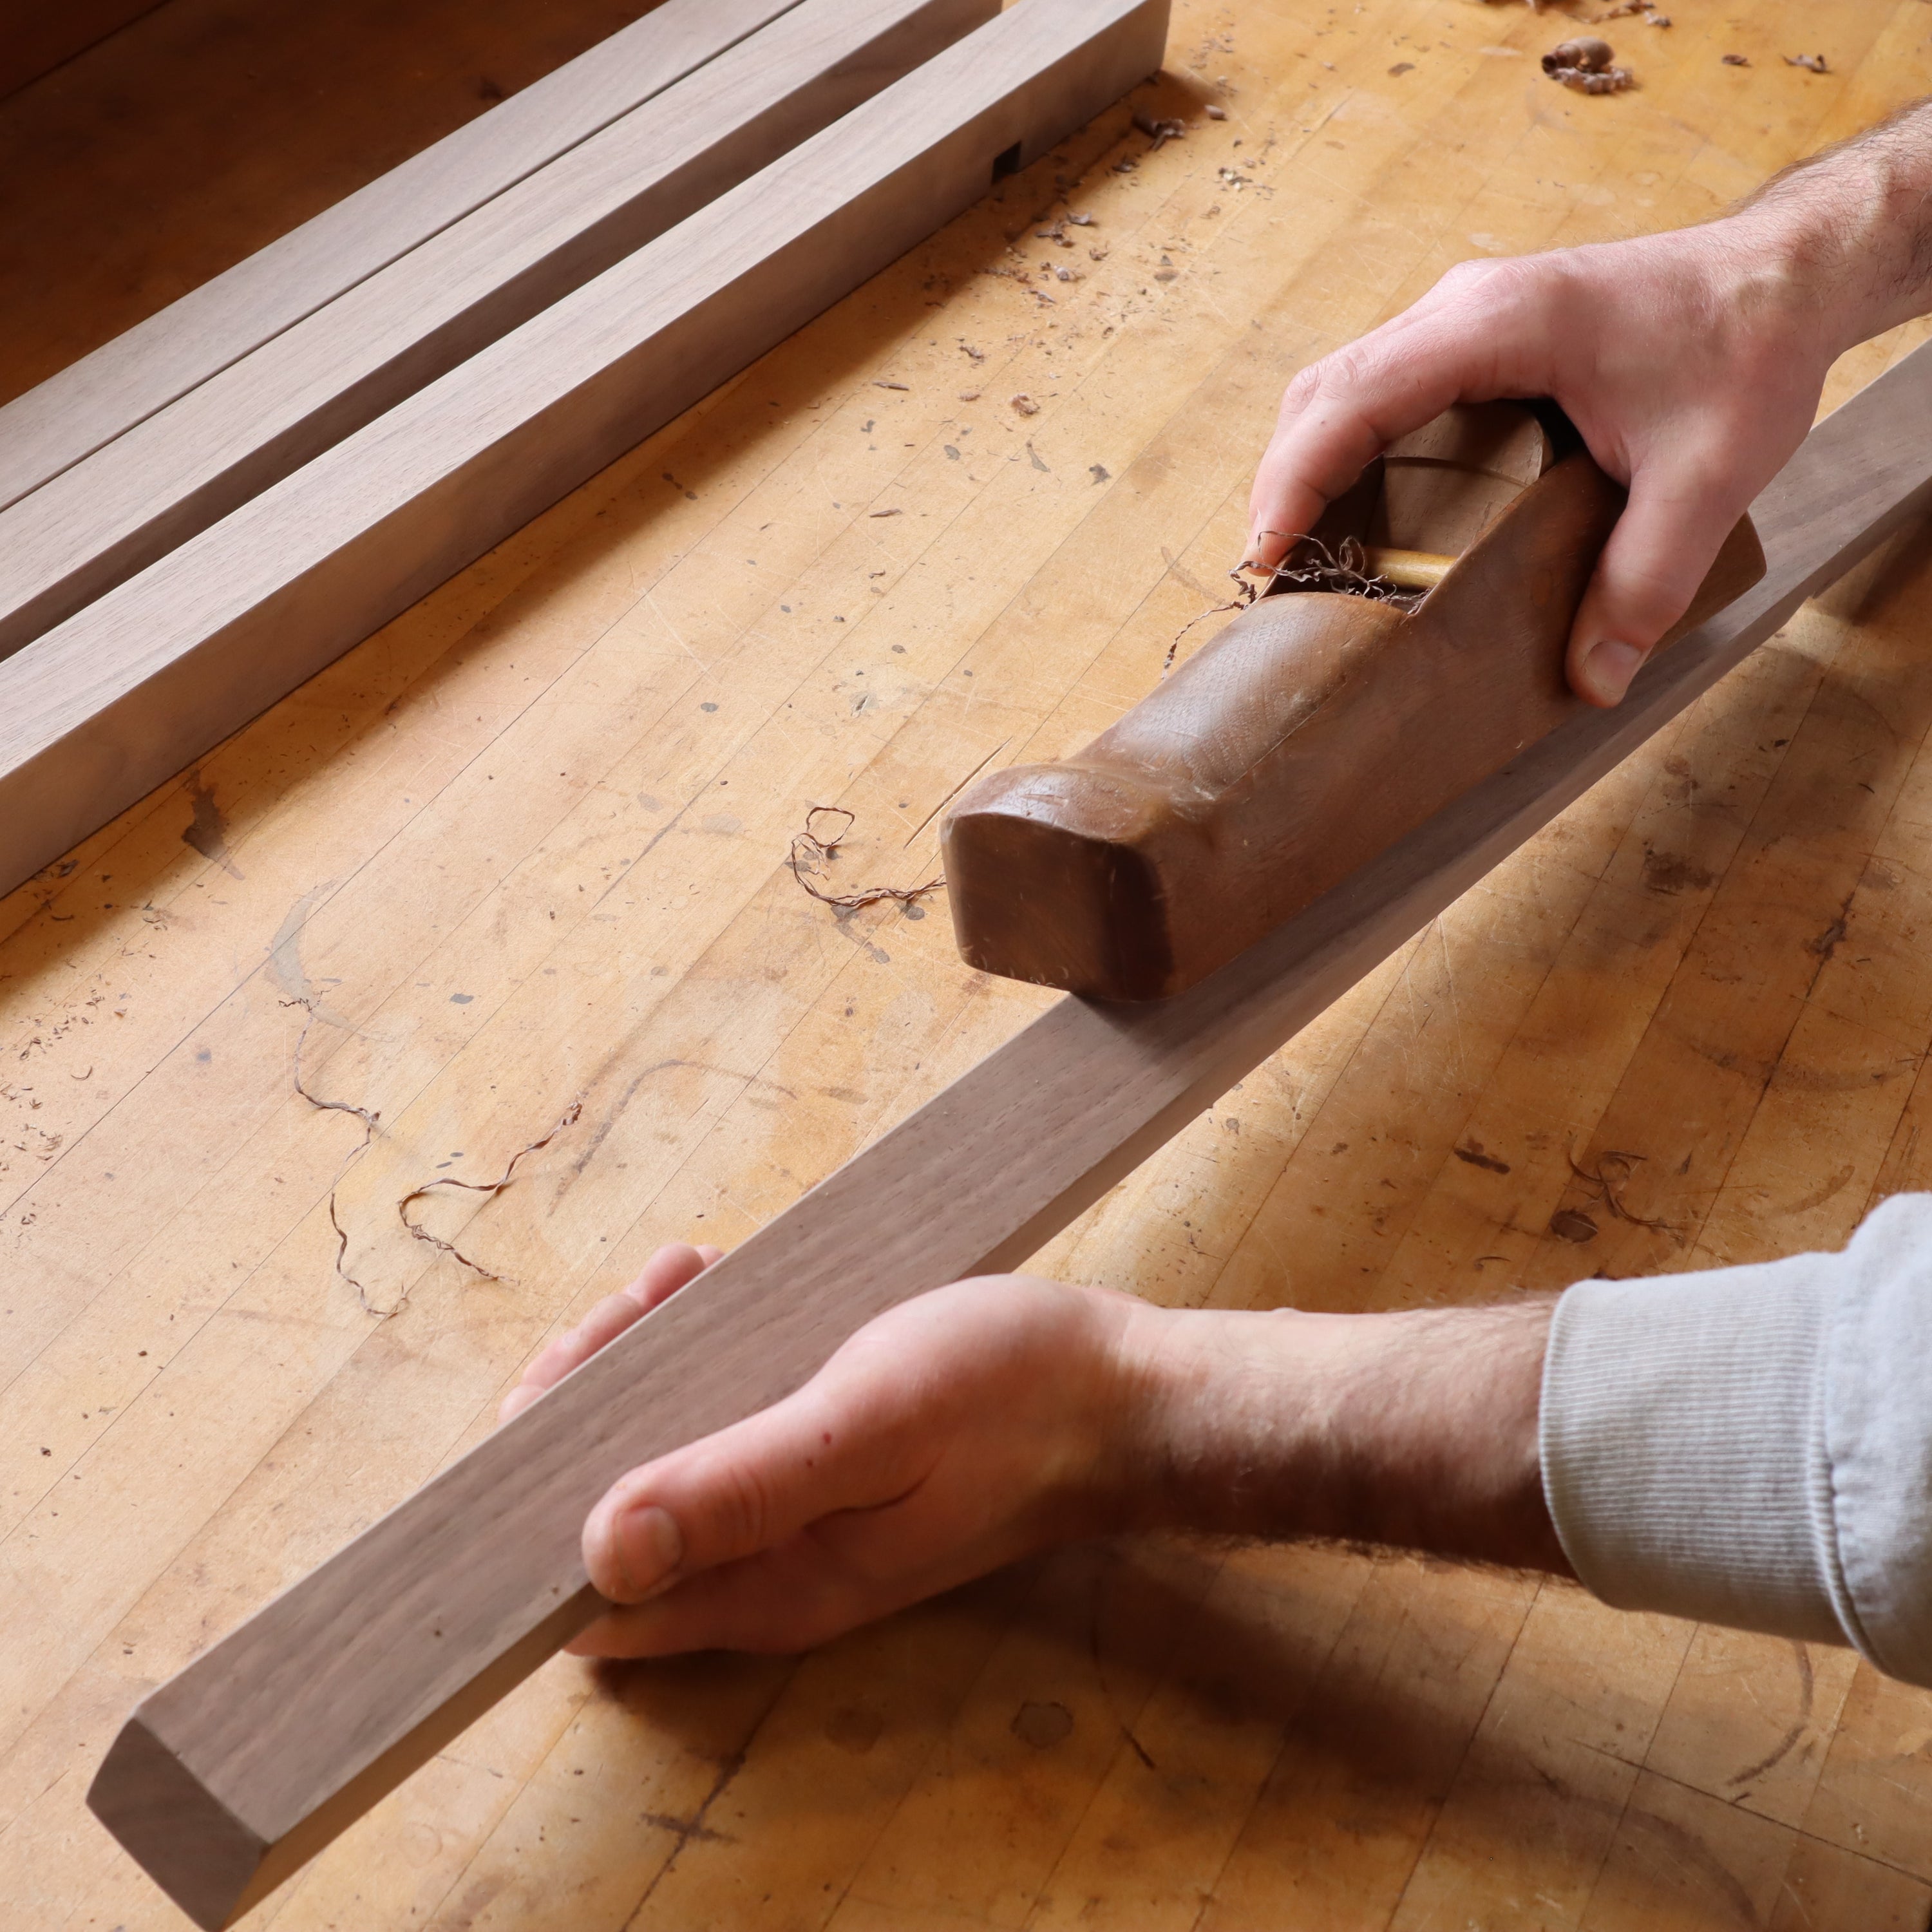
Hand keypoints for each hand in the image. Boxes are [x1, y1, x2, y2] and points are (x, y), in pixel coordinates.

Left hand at [502, 1244, 1566, 1658]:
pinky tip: (715, 1287)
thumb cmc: (1011, 1402)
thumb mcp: (872, 1425)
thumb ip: (741, 1488)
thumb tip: (592, 1550)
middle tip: (641, 1300)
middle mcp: (764, 1574)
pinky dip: (694, 1357)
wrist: (1123, 1394)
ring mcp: (796, 1526)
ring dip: (640, 1367)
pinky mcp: (824, 1476)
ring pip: (659, 1462)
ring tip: (680, 1276)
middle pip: (606, 1518)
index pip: (583, 1590)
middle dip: (587, 1404)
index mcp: (765, 1588)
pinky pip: (719, 1428)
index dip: (539, 1489)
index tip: (574, 1370)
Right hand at [1247, 219, 1837, 706]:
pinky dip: (1344, 448)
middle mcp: (1462, 307)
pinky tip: (1351, 512)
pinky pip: (1378, 387)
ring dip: (1305, 465)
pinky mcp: (1474, 337)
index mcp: (1499, 323)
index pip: (1356, 398)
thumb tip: (1594, 681)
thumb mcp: (1707, 477)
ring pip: (1342, 385)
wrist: (1788, 273)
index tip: (1265, 554)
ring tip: (1294, 555)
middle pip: (1325, 390)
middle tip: (1268, 579)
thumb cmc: (1748, 345)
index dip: (1296, 479)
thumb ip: (1644, 581)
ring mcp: (1462, 316)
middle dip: (1281, 483)